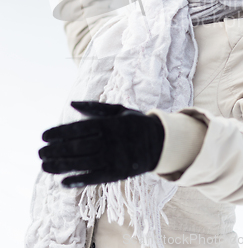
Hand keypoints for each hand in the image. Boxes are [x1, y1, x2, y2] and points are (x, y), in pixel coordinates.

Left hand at [39, 101, 164, 187]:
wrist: (160, 142)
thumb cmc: (135, 123)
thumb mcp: (118, 110)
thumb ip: (95, 108)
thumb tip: (72, 104)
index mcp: (108, 124)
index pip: (78, 128)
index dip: (60, 133)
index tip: (44, 136)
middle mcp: (109, 141)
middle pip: (77, 147)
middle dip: (56, 150)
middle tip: (39, 153)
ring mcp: (113, 158)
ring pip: (82, 163)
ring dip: (61, 166)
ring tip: (45, 166)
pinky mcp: (117, 173)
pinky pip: (95, 177)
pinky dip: (79, 180)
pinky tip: (63, 182)